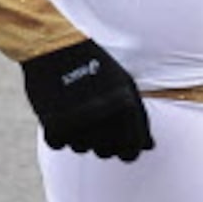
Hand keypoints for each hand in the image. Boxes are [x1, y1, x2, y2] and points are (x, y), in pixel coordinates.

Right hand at [20, 39, 153, 160]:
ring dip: (79, 137)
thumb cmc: (96, 64)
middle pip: (106, 153)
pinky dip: (58, 134)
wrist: (55, 48)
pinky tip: (61, 114)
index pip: (131, 151)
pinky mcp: (53, 124)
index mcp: (126, 107)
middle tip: (94, 122)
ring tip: (77, 112)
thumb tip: (149, 147)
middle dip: (102, 143)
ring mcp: (78, 122)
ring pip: (82, 149)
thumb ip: (140, 118)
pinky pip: (58, 144)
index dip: (127, 152)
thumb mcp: (125, 86)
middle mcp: (104, 118)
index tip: (121, 148)